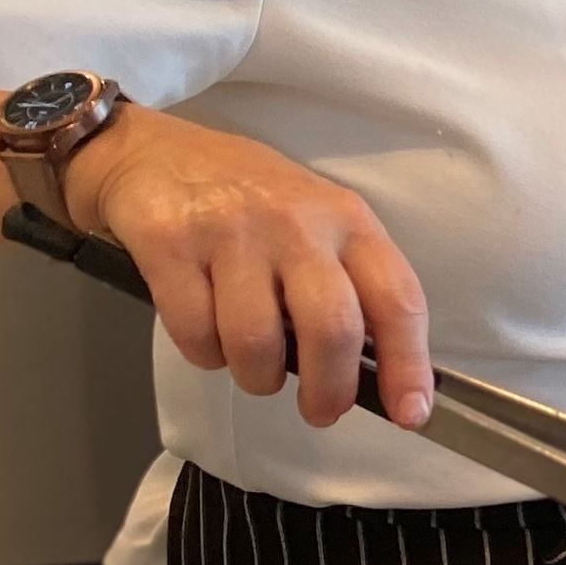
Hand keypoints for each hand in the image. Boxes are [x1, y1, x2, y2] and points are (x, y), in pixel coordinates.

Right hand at [63, 107, 432, 429]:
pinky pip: (196, 335)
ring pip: (257, 344)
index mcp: (348, 221)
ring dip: (257, 376)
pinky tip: (206, 331)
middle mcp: (296, 223)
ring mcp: (232, 232)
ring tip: (253, 362)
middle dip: (330, 391)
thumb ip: (352, 287)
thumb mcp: (319, 224)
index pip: (397, 298)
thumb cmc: (251, 201)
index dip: (408, 363)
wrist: (154, 152)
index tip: (410, 413)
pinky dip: (204, 354)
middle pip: (332, 329)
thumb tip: (382, 375)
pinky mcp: (172, 244)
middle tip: (320, 411)